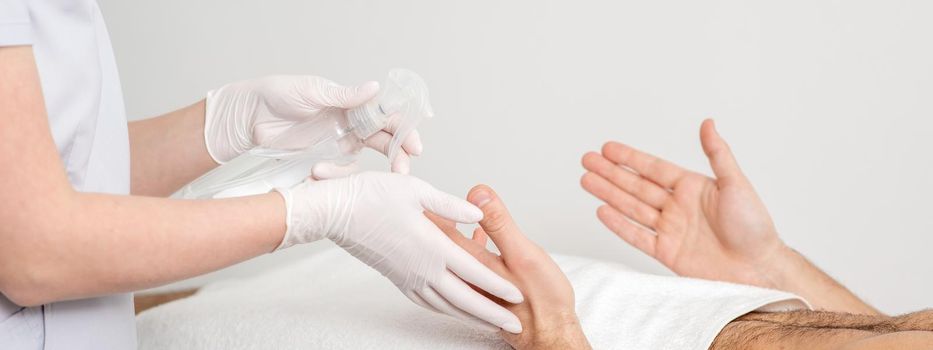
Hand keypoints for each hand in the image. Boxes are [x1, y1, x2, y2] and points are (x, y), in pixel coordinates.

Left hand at [203, 75, 421, 172]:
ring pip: (366, 160)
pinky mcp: (323, 160)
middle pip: (384, 140)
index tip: (414, 146)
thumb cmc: (277, 95)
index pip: (387, 116)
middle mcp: (351, 124)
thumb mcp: (312, 92)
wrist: (249, 117)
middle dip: (398, 156)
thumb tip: (375, 88)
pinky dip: (335, 176)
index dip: (404, 130)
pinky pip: (340, 172)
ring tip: (351, 178)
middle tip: (403, 172)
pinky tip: (317, 173)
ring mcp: (338, 143)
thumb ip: (345, 95)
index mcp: (352, 103)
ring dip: (367, 173)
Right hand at [274, 172, 523, 332]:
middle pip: (465, 299)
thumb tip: (479, 214)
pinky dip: (446, 310)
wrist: (334, 213)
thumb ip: (451, 206)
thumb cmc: (371, 197)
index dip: (499, 284)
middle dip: (492, 314)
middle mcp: (423, 269)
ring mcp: (409, 278)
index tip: (519, 295)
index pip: (474, 271)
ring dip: (471, 316)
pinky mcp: (397, 280)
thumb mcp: (416, 191)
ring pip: (447, 306)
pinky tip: (454, 310)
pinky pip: (427, 302)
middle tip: (515, 325)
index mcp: (432, 247)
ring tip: (492, 323)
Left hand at [427, 185, 590, 349]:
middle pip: (442, 243)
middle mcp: (466, 274)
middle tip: (426, 200)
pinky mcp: (485, 291)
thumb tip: (478, 193)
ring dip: (450, 235)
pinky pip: (467, 266)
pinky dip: (468, 248)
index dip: (430, 210)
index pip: (442, 230)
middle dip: (436, 221)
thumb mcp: (523, 254)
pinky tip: (478, 237)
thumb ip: (499, 224)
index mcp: (473, 261)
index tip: (416, 193)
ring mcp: (474, 285)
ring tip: (446, 215)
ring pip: (454, 254)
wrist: (551, 334)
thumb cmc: (542, 296)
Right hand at [581, 119, 787, 287]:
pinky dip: (619, 225)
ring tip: (586, 180)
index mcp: (692, 187)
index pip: (653, 168)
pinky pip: (637, 236)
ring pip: (632, 208)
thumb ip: (718, 154)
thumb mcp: (736, 184)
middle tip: (587, 160)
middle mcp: (678, 206)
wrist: (758, 269)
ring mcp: (670, 230)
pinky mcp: (667, 252)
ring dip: (609, 194)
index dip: (630, 158)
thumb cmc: (755, 227)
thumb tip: (708, 124)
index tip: (608, 148)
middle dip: (610, 173)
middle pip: (636, 186)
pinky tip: (602, 211)